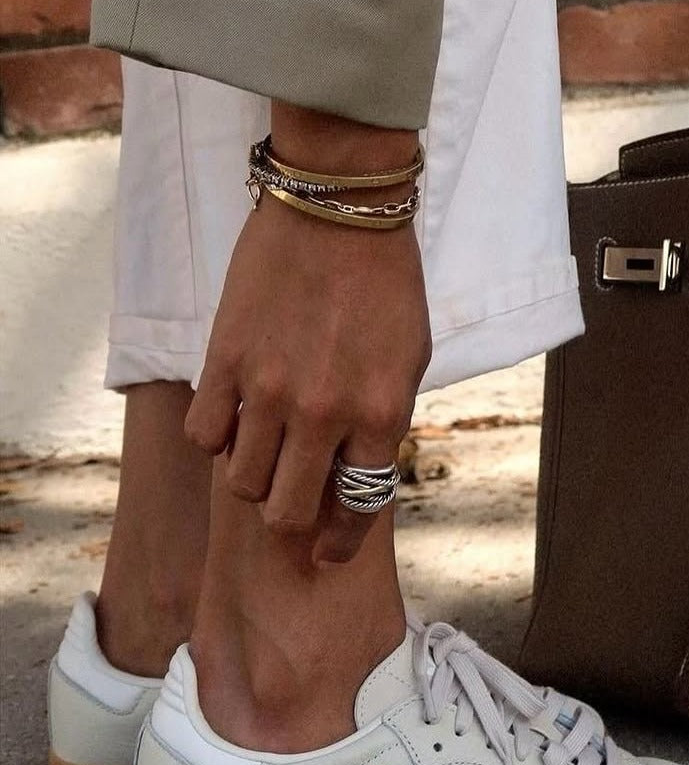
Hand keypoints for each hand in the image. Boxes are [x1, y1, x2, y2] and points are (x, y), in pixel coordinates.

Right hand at [185, 159, 429, 563]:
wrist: (339, 211)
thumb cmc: (385, 286)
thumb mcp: (409, 361)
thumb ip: (381, 422)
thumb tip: (350, 471)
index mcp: (381, 413)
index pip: (358, 506)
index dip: (339, 542)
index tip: (327, 552)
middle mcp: (324, 412)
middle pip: (285, 512)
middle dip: (288, 520)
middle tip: (289, 503)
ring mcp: (269, 388)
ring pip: (240, 481)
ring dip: (253, 478)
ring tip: (264, 450)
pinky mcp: (224, 360)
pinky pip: (203, 436)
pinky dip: (217, 440)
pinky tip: (234, 419)